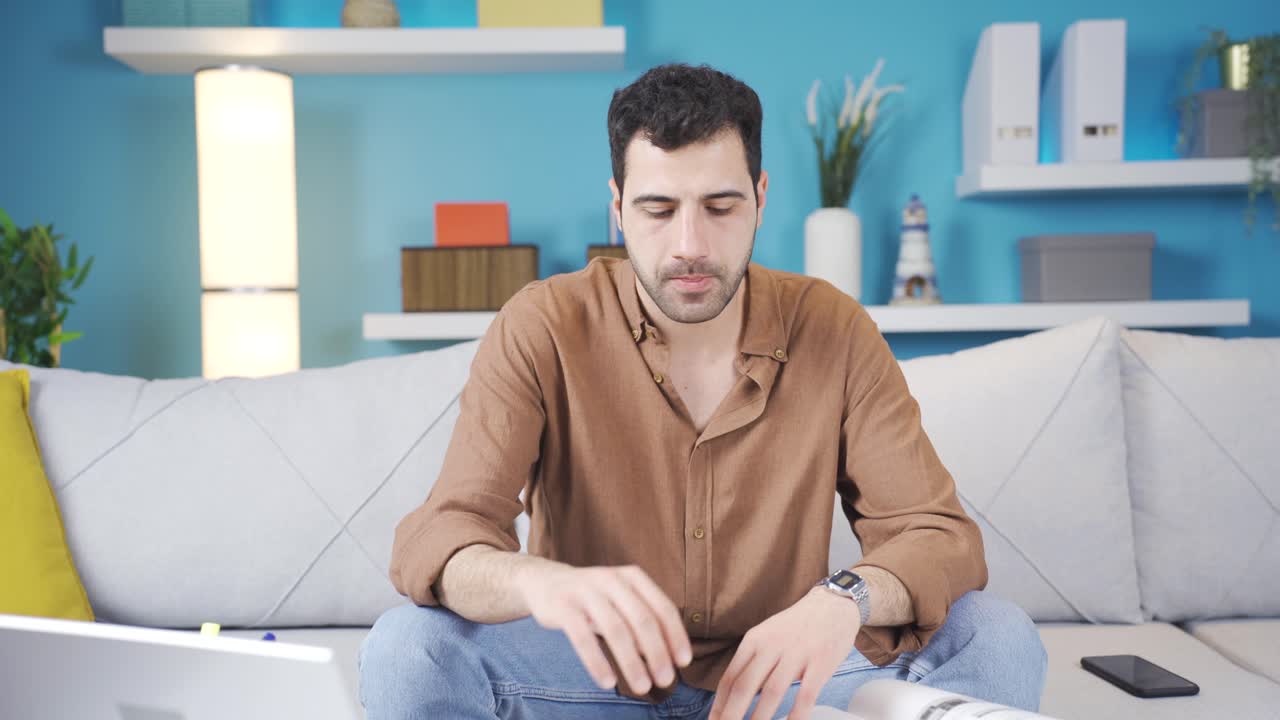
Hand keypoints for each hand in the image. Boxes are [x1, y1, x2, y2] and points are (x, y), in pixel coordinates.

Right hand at [520, 564, 692, 694]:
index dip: (676, 636)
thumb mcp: (621, 601)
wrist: (545, 582)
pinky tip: (608, 682)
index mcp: (632, 577)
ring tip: (642, 687)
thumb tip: (668, 657)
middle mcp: (611, 579)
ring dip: (632, 662)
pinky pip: (582, 638)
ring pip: (616, 630)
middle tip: (666, 681)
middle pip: (642, 620)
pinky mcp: (563, 606)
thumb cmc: (593, 598)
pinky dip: (597, 662)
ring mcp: (586, 591)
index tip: (683, 662)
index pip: (662, 607)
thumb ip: (643, 622)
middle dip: (657, 653)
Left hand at [709, 588, 861, 719]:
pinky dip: (796, 716)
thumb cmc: (796, 626)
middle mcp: (771, 646)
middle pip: (745, 686)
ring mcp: (796, 654)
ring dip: (759, 719)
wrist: (833, 604)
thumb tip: (735, 695)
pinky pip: (806, 695)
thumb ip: (752, 662)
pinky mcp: (820, 663)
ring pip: (772, 692)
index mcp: (754, 640)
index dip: (720, 705)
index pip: (730, 678)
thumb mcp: (766, 635)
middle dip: (732, 715)